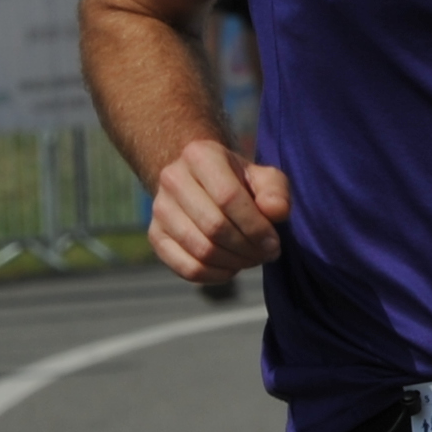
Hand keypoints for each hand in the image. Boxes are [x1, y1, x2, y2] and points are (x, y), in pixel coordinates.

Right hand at [149, 135, 288, 285]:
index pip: (228, 197)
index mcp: (199, 155)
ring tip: (251, 259)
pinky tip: (231, 267)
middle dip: (247, 248)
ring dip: (234, 263)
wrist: (201, 183)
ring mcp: (159, 208)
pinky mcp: (155, 235)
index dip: (255, 226)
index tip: (273, 243)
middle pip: (214, 227)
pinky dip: (215, 275)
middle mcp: (172, 178)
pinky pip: (187, 268)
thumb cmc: (238, 181)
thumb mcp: (263, 177)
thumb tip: (276, 212)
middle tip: (265, 254)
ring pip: (201, 250)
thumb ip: (276, 191)